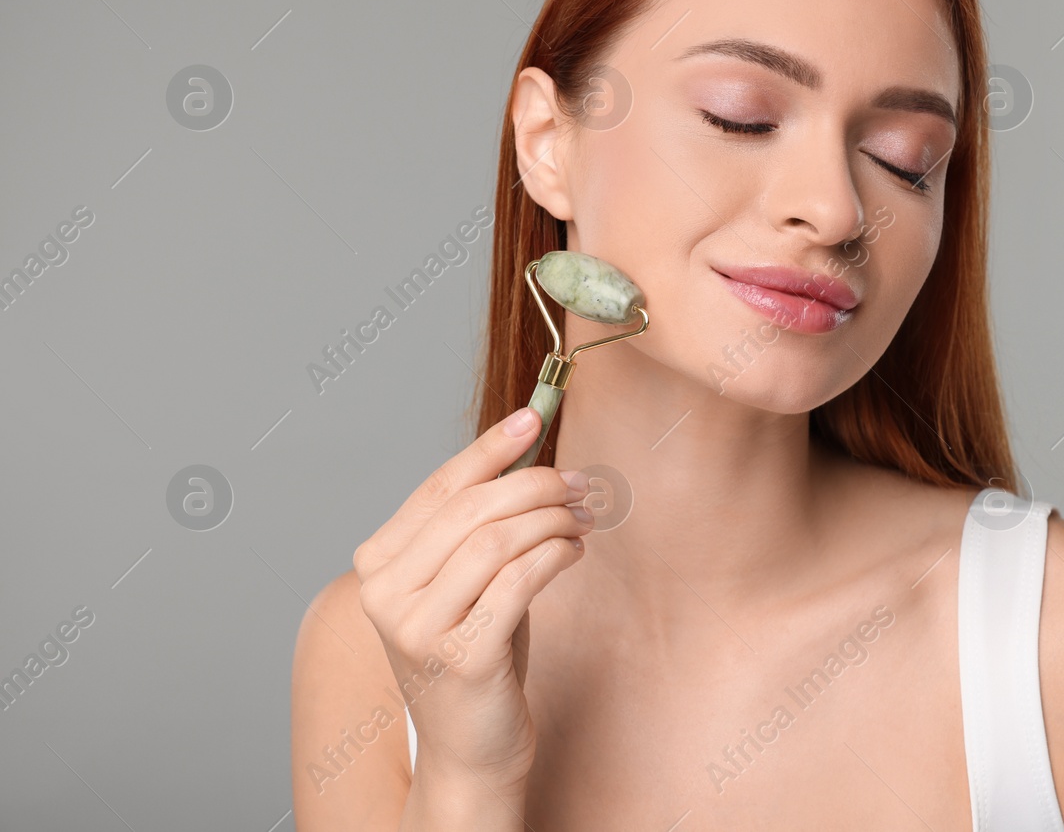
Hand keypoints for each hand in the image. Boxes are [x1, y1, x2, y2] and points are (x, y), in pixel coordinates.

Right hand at [352, 407, 591, 795]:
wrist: (470, 749)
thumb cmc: (475, 654)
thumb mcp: (464, 583)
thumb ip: (478, 527)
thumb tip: (526, 455)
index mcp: (377, 566)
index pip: (438, 487)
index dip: (490, 448)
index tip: (534, 418)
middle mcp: (384, 595)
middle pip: (472, 509)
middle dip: (537, 485)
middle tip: (580, 484)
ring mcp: (418, 629)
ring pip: (499, 540)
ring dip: (553, 520)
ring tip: (582, 521)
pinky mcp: (462, 657)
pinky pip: (520, 580)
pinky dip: (556, 555)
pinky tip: (573, 553)